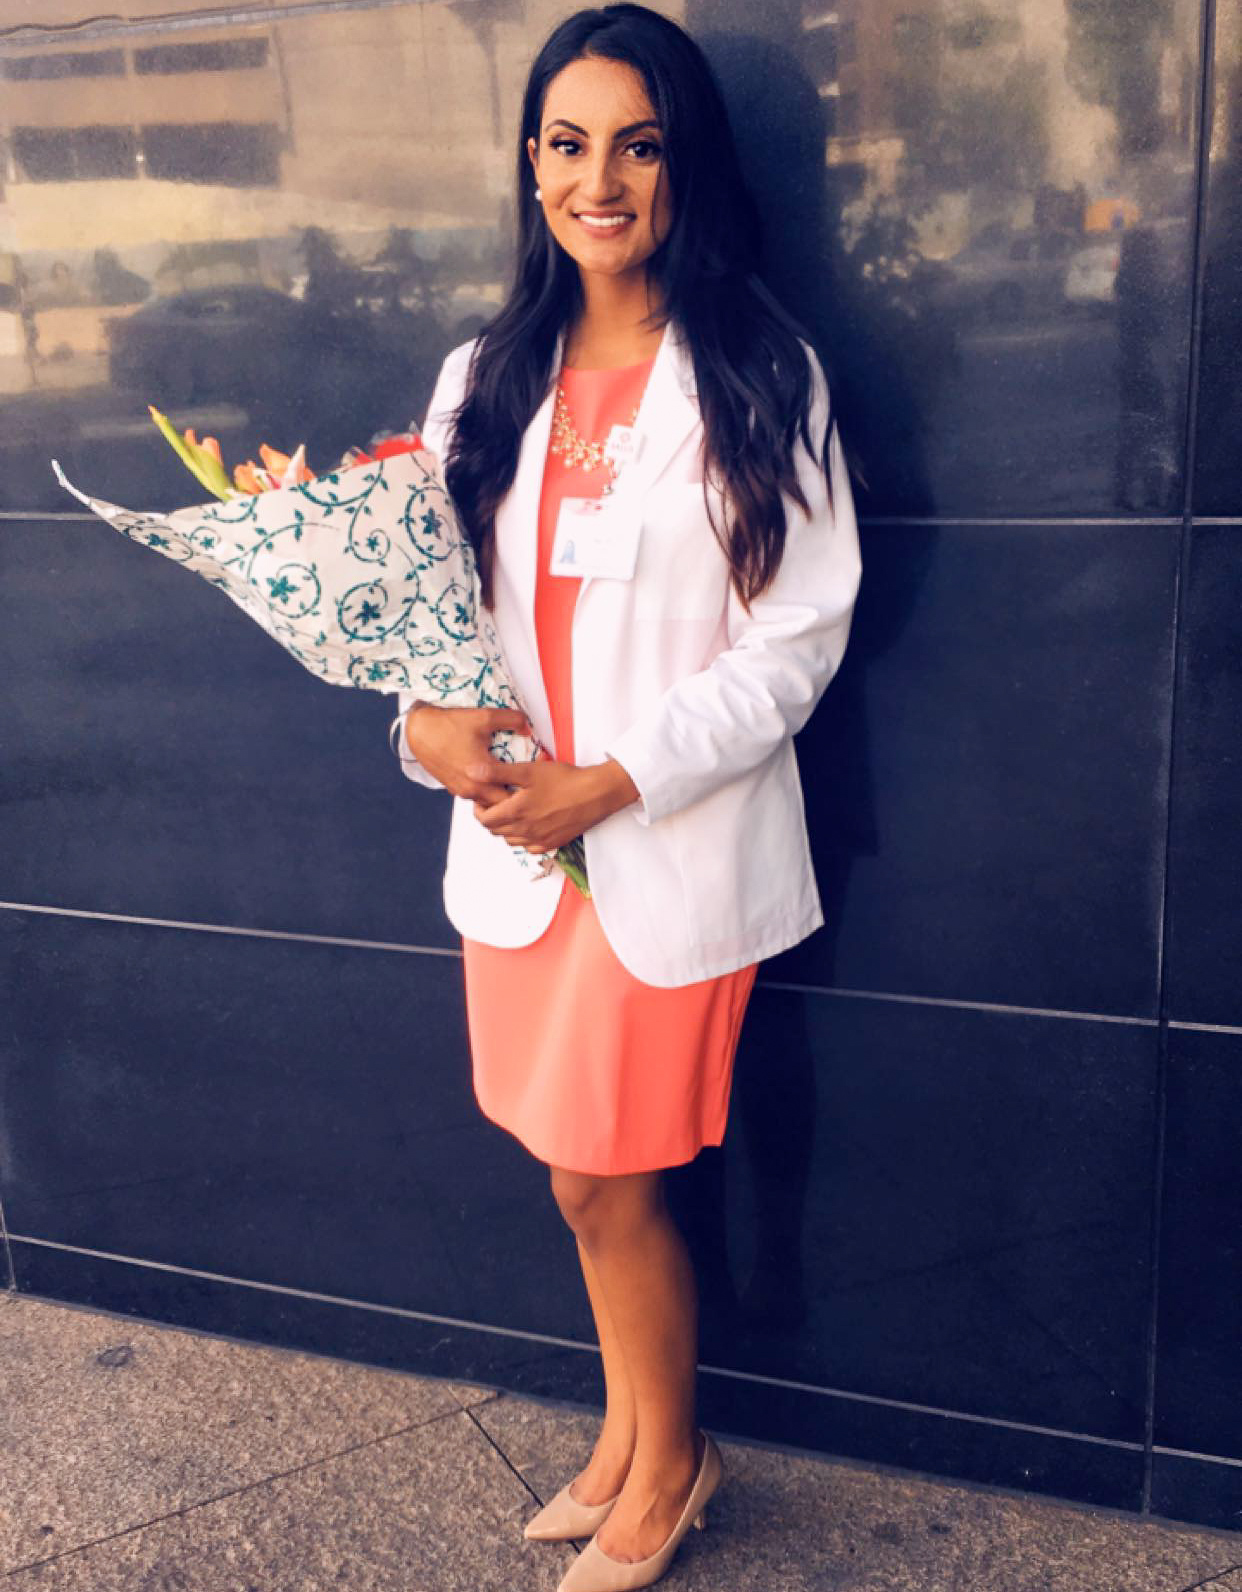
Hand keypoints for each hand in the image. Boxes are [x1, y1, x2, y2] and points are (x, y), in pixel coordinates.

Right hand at [403, 704, 531, 802]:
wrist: (419, 731)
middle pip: (502, 806)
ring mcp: (461, 791)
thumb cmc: (449, 724)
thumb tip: (528, 727)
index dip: (528, 790)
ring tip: (511, 783)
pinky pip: (475, 798)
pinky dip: (485, 793)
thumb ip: (511, 720)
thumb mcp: (484, 717)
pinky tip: (492, 779)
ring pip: (488, 804)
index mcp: (481, 773)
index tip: (536, 780)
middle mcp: (471, 788)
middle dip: (515, 798)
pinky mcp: (453, 789)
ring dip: (499, 797)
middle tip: (526, 785)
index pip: (513, 795)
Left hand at [470, 756, 639, 853]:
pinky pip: (528, 847)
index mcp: (515, 813)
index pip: (484, 820)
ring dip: (505, 828)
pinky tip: (530, 823)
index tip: (483, 797)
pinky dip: (523, 837)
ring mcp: (539, 840)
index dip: (478, 809)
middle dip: (491, 817)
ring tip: (512, 810)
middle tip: (496, 802)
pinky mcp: (553, 843)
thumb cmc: (564, 779)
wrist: (596, 794)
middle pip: (495, 831)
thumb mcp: (529, 771)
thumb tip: (471, 771)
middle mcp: (525, 831)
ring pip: (511, 840)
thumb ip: (498, 772)